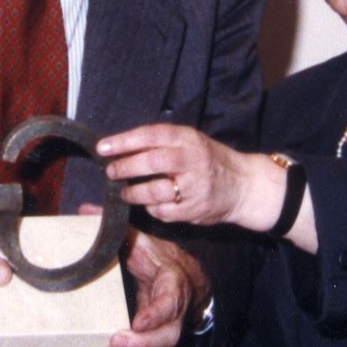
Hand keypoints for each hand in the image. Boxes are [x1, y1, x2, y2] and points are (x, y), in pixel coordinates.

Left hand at [97, 123, 284, 230]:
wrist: (244, 185)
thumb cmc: (209, 160)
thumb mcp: (191, 141)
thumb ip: (162, 143)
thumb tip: (121, 147)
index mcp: (188, 139)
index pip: (150, 135)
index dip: (123, 141)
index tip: (102, 148)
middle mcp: (192, 160)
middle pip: (151, 162)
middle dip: (125, 167)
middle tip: (111, 172)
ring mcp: (194, 186)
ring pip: (154, 191)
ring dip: (133, 192)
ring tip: (124, 192)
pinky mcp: (194, 209)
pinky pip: (163, 211)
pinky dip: (151, 208)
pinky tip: (149, 204)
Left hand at [101, 226, 209, 346]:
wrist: (178, 277)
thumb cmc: (157, 259)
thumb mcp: (141, 241)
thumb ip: (118, 231)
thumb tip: (86, 212)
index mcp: (172, 282)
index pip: (170, 300)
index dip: (156, 314)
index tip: (138, 322)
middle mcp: (175, 310)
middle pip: (168, 335)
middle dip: (142, 344)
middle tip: (115, 342)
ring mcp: (169, 328)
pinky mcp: (159, 340)